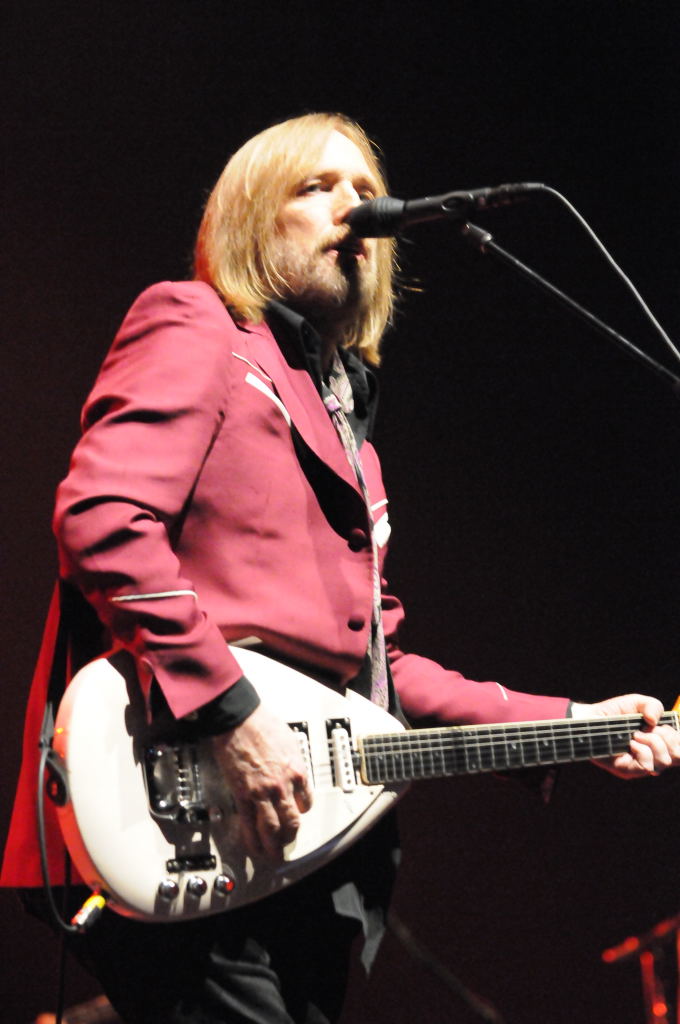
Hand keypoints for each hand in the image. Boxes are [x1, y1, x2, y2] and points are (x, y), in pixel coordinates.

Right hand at [212, 705, 311, 860]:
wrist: (238, 719)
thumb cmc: (260, 723)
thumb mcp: (289, 741)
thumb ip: (292, 759)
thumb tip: (291, 768)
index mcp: (297, 771)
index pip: (306, 801)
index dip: (301, 811)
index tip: (297, 814)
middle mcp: (282, 786)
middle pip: (291, 821)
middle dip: (290, 836)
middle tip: (287, 844)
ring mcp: (262, 793)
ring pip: (271, 830)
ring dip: (273, 846)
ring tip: (272, 856)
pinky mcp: (242, 795)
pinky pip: (248, 824)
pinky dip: (252, 840)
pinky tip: (253, 848)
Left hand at [571, 693, 679, 777]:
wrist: (589, 719)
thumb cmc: (614, 712)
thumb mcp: (637, 703)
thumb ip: (653, 706)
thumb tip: (655, 721)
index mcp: (658, 743)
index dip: (678, 738)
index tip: (664, 727)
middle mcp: (652, 756)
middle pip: (677, 756)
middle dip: (667, 737)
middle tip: (648, 728)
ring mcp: (640, 766)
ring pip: (664, 761)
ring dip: (653, 743)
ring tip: (636, 734)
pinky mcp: (628, 771)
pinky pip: (647, 766)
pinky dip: (642, 751)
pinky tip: (631, 743)